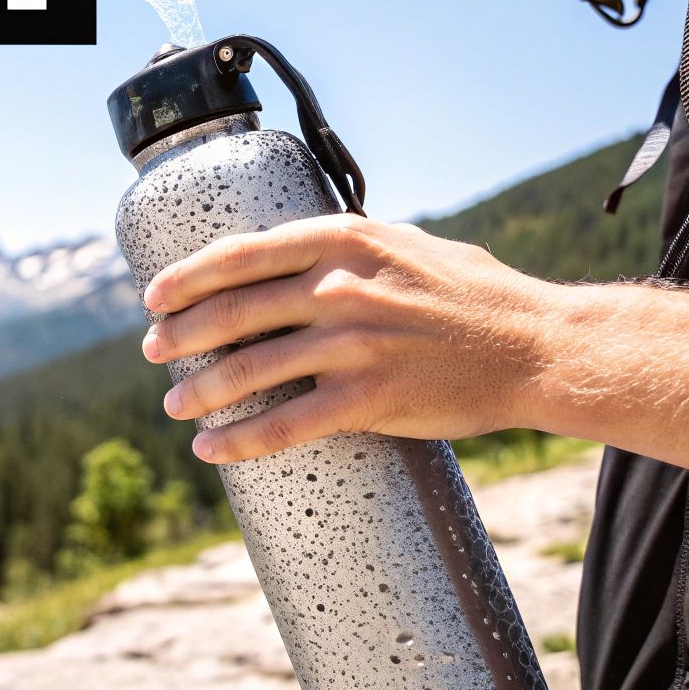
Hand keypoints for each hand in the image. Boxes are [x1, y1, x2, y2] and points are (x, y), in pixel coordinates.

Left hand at [141, 214, 557, 463]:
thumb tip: (295, 254)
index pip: (241, 254)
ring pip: (250, 369)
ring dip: (200, 391)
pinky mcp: (370, 399)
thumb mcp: (405, 243)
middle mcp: (340, 287)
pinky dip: (239, 441)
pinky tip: (211, 449)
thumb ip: (347, 247)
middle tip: (153, 353)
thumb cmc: (474, 294)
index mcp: (343, 240)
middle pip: (233, 312)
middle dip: (180, 336)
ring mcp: (353, 344)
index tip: (154, 298)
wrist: (535, 346)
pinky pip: (286, 426)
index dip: (187, 278)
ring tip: (175, 405)